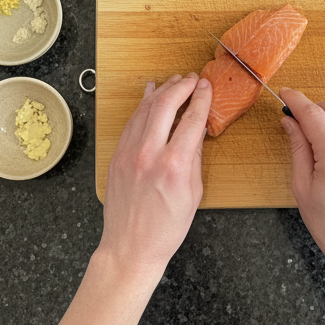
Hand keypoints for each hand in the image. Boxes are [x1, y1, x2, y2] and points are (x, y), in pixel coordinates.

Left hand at [98, 72, 212, 283]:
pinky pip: (132, 122)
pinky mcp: (117, 155)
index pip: (191, 121)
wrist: (132, 245)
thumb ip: (194, 159)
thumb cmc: (167, 228)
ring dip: (162, 91)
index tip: (207, 88)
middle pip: (165, 105)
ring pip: (145, 109)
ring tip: (175, 82)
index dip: (201, 100)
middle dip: (181, 87)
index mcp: (174, 166)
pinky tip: (150, 95)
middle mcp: (149, 154)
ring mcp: (129, 153)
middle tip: (193, 79)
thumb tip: (197, 133)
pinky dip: (143, 105)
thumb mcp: (193, 194)